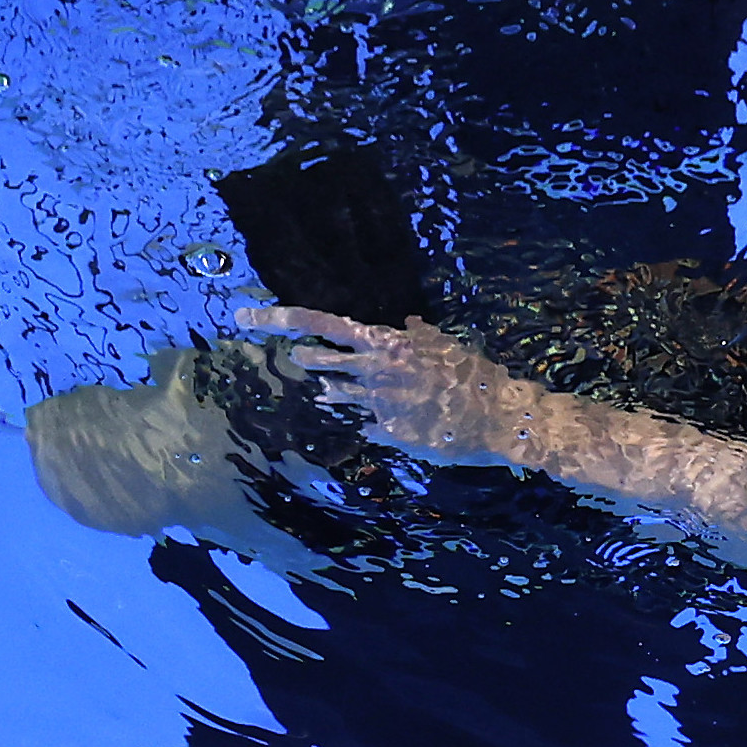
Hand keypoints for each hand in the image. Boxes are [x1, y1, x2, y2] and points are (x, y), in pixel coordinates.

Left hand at [238, 306, 539, 468]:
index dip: (284, 318)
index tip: (249, 316)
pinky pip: (367, 421)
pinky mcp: (387, 430)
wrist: (496, 418)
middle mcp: (375, 371)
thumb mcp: (447, 348)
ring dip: (332, 390)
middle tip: (291, 355)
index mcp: (386, 343)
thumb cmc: (475, 376)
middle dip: (305, 357)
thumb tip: (409, 325)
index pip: (325, 324)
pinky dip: (368, 417)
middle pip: (323, 360)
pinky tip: (376, 419)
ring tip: (324, 389)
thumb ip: (423, 337)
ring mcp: (377, 404)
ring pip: (339, 394)